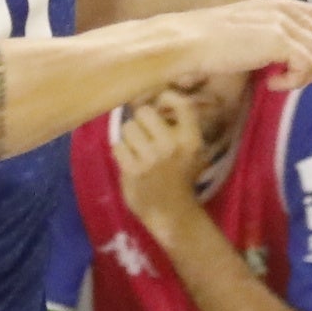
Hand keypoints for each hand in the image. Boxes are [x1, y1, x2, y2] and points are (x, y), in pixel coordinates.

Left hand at [112, 87, 211, 210]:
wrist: (172, 213)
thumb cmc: (181, 178)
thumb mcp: (193, 152)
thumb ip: (181, 127)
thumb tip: (158, 99)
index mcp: (191, 139)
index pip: (181, 104)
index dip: (166, 98)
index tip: (160, 105)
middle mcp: (172, 146)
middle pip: (144, 112)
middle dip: (141, 122)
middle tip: (145, 135)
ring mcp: (151, 158)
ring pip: (128, 128)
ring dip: (130, 138)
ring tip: (138, 151)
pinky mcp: (133, 170)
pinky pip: (117, 146)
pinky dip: (122, 153)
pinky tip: (131, 163)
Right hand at [173, 0, 311, 92]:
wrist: (190, 41)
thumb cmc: (212, 41)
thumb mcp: (252, 29)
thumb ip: (277, 33)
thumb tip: (297, 55)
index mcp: (281, 3)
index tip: (295, 62)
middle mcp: (286, 8)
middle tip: (287, 75)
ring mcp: (284, 23)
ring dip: (304, 74)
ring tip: (278, 79)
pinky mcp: (278, 40)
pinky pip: (308, 65)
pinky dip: (293, 81)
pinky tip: (271, 83)